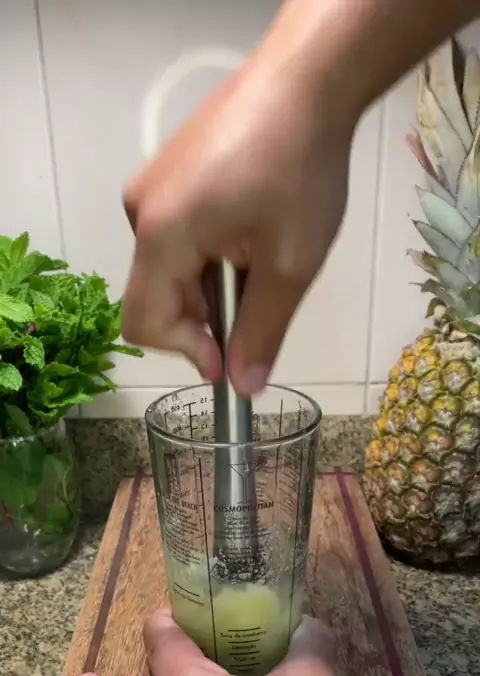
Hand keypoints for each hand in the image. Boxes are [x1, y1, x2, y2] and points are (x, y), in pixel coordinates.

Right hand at [121, 46, 352, 394]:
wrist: (306, 79)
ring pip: (169, 266)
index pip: (144, 321)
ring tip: (260, 262)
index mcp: (160, 234)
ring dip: (209, 284)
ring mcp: (152, 186)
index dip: (184, 351)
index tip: (229, 359)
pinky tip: (248, 235)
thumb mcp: (290, 262)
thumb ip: (262, 331)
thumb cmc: (301, 170)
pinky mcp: (168, 172)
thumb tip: (242, 387)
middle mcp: (141, 211)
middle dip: (203, 317)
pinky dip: (207, 254)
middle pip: (156, 294)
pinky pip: (175, 234)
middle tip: (259, 307)